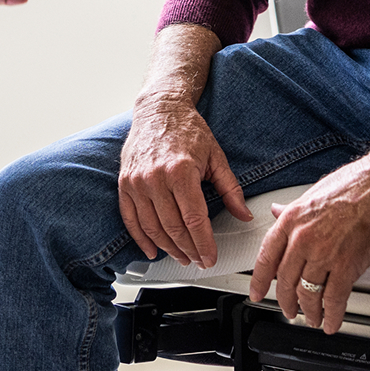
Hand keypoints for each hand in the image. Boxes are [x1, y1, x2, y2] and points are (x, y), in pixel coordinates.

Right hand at [119, 92, 251, 267]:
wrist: (159, 110)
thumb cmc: (187, 130)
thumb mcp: (215, 156)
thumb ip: (230, 188)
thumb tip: (244, 214)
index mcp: (181, 171)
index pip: (194, 219)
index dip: (203, 244)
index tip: (210, 258)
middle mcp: (156, 178)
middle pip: (173, 228)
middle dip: (188, 250)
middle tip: (198, 260)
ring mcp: (137, 182)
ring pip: (152, 227)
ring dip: (168, 248)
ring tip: (181, 257)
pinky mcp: (125, 183)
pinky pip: (131, 218)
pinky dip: (141, 239)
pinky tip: (152, 250)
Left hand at [249, 153, 369, 333]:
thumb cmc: (353, 184)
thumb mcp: (311, 194)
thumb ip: (291, 210)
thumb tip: (276, 211)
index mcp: (291, 220)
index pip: (266, 257)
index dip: (258, 280)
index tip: (255, 293)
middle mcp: (303, 239)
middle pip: (285, 280)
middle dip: (285, 301)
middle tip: (288, 309)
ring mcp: (324, 254)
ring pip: (308, 293)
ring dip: (309, 311)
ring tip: (310, 317)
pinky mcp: (348, 266)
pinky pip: (334, 299)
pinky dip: (332, 315)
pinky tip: (331, 322)